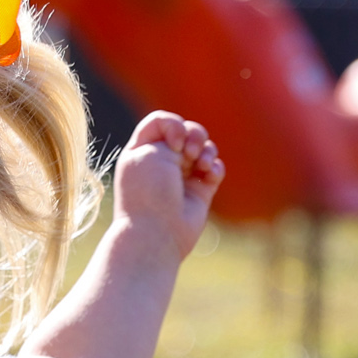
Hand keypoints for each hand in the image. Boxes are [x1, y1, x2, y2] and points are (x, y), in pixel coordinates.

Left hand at [112, 111, 224, 259]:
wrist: (157, 235)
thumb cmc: (148, 193)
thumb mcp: (150, 151)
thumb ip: (172, 135)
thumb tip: (193, 147)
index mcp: (142, 152)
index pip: (161, 122)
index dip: (172, 124)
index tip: (173, 143)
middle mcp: (161, 163)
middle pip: (186, 131)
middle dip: (194, 134)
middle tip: (189, 152)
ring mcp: (181, 178)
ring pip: (203, 147)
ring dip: (207, 150)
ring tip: (202, 165)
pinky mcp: (199, 192)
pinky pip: (215, 169)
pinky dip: (215, 167)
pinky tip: (209, 174)